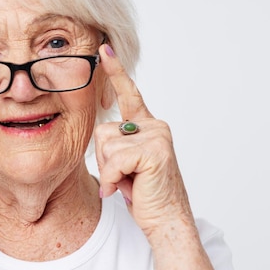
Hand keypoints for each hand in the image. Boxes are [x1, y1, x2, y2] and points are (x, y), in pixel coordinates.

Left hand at [95, 45, 191, 237]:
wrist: (166, 220)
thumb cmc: (145, 193)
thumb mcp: (127, 162)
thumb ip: (118, 143)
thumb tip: (103, 133)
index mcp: (148, 126)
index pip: (129, 94)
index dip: (116, 72)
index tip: (104, 49)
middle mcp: (155, 126)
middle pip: (103, 131)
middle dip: (104, 159)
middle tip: (125, 176)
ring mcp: (157, 136)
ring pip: (106, 146)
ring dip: (110, 171)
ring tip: (129, 182)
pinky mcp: (154, 151)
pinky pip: (114, 160)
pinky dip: (114, 179)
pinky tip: (128, 189)